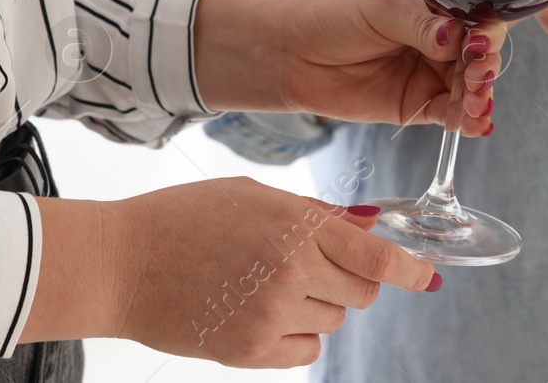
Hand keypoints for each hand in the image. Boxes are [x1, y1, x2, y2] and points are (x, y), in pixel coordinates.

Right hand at [100, 180, 437, 367]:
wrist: (119, 263)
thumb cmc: (184, 218)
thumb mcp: (256, 196)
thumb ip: (317, 214)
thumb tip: (368, 224)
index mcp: (298, 226)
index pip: (377, 256)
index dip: (411, 270)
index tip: (429, 278)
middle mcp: (293, 271)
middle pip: (362, 291)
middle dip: (350, 280)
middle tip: (310, 266)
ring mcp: (272, 314)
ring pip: (334, 319)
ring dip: (318, 305)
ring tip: (267, 285)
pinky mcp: (250, 351)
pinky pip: (306, 350)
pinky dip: (296, 337)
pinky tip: (260, 313)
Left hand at [194, 0, 502, 135]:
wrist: (286, 49)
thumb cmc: (330, 12)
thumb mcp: (380, 7)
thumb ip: (421, 22)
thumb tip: (458, 37)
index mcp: (436, 7)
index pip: (477, 19)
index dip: (486, 33)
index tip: (481, 44)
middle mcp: (439, 40)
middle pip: (480, 56)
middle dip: (485, 67)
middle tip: (478, 75)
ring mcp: (429, 73)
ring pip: (469, 87)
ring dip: (480, 96)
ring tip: (475, 102)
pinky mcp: (415, 105)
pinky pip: (449, 114)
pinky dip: (466, 120)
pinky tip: (475, 123)